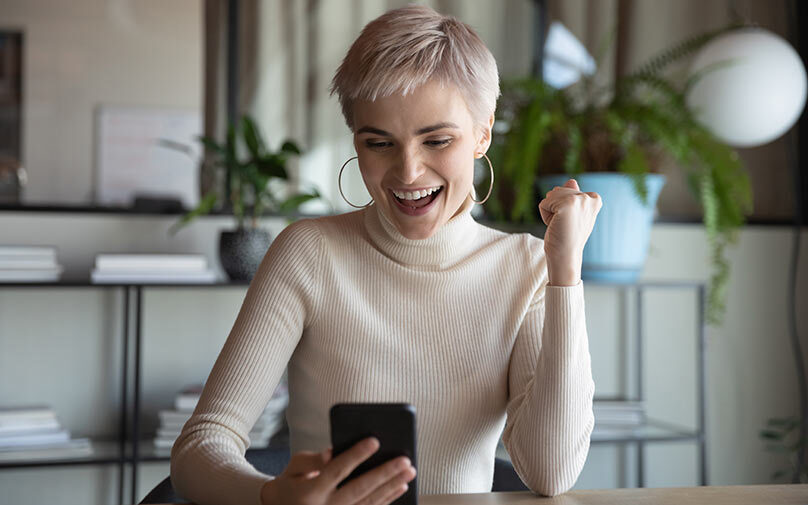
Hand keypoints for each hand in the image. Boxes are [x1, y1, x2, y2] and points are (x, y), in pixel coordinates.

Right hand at [261, 437, 415, 504]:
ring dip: (392, 487)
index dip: (356, 455)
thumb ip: (313, 460)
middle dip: (385, 473)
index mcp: (311, 490)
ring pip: (370, 502)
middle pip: (360, 488)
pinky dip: (387, 500)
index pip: (337, 470)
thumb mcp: (294, 466)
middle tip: (404, 460)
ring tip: (409, 471)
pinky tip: (400, 487)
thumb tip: (333, 453)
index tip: (374, 441)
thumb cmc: (291, 482)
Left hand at [538, 179, 601, 285]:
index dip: (563, 207)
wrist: (566, 257)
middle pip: (557, 191)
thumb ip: (573, 196)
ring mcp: (579, 200)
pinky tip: (555, 226)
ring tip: (560, 226)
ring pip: (550, 196)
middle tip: (564, 225)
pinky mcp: (566, 204)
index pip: (567, 191)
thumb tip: (572, 180)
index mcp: (595, 198)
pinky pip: (543, 203)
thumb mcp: (573, 214)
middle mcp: (589, 197)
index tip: (571, 222)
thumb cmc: (568, 237)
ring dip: (550, 211)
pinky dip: (544, 216)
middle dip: (555, 208)